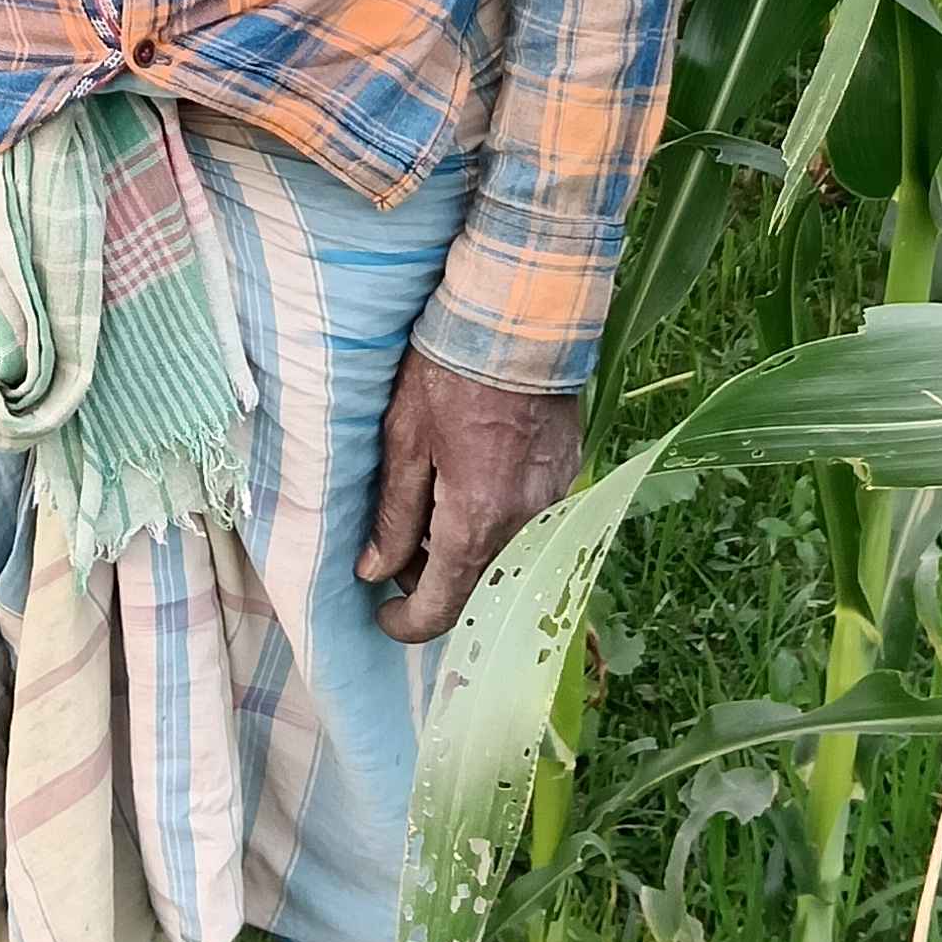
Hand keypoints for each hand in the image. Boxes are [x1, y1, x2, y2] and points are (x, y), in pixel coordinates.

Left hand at [357, 342, 582, 643]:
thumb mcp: (404, 440)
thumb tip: (375, 570)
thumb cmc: (450, 371)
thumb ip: (394, 515)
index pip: (444, 606)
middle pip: (477, 589)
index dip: (408, 624)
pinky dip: (495, 527)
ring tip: (429, 514)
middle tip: (398, 551)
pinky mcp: (566, 477)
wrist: (518, 317)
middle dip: (433, 584)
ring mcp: (552, 501)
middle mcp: (523, 524)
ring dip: (465, 555)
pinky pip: (528, 526)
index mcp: (476, 520)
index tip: (383, 617)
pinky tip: (468, 492)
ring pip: (504, 559)